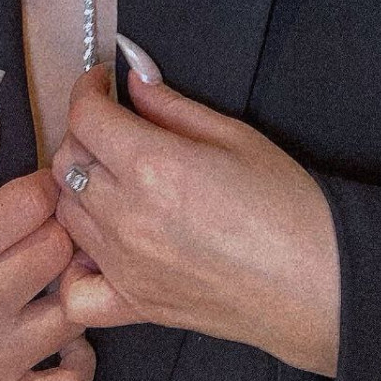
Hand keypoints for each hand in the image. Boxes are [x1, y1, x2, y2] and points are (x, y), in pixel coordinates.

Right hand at [0, 93, 93, 380]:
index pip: (33, 200)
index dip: (42, 186)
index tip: (34, 190)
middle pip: (59, 244)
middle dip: (56, 228)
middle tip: (38, 230)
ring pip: (73, 304)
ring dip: (64, 287)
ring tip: (42, 280)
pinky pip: (71, 378)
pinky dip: (75, 356)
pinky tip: (51, 335)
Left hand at [51, 47, 339, 375]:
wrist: (315, 280)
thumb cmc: (286, 206)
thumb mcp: (233, 133)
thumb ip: (170, 103)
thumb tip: (134, 75)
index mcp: (152, 165)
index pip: (84, 116)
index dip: (88, 88)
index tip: (102, 82)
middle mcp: (128, 216)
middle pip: (67, 160)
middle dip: (84, 132)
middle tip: (115, 124)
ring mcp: (126, 265)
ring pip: (66, 213)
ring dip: (81, 187)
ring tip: (114, 176)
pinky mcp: (134, 304)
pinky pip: (75, 289)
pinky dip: (77, 263)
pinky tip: (102, 243)